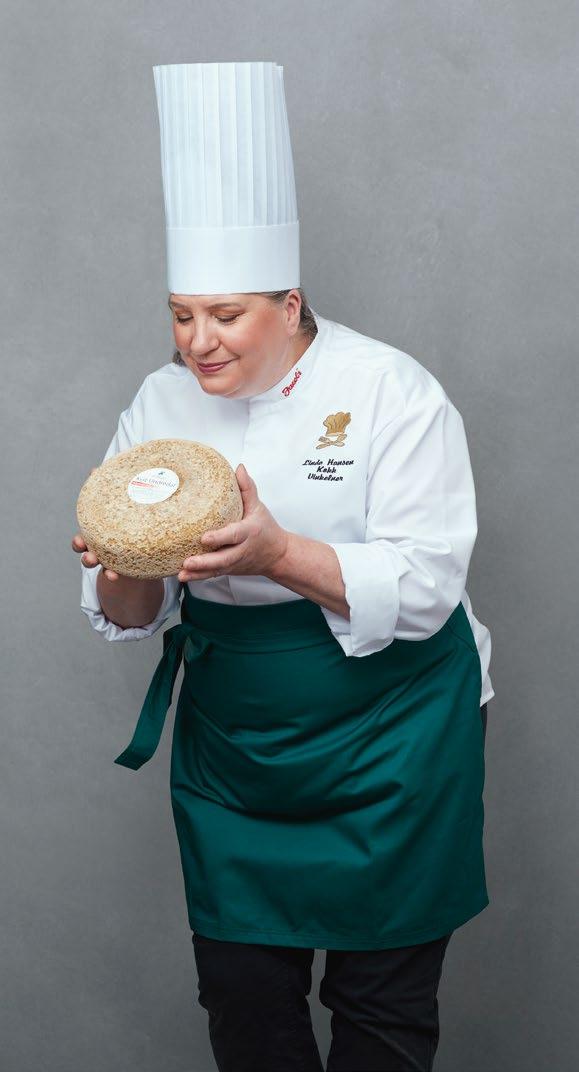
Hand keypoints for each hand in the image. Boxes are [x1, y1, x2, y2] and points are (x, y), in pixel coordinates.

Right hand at [72, 467, 125, 581]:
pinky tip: (116, 575)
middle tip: (91, 556)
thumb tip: (94, 470)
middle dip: (87, 558)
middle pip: (88, 557)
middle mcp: (103, 550)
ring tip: (108, 572)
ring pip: (103, 568)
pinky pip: (119, 574)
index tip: (80, 540)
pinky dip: (114, 575)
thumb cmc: (129, 516)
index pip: (83, 540)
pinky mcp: (127, 567)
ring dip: (103, 570)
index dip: (79, 542)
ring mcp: (114, 561)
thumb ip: (109, 489)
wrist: (149, 539)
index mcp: (98, 536)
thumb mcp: (121, 503)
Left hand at [178, 464, 288, 581]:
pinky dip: (198, 577)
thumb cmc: (266, 529)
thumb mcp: (258, 507)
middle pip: (224, 558)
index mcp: (249, 532)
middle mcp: (241, 550)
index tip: (205, 538)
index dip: (220, 537)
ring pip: (216, 570)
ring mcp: (235, 563)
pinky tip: (182, 576)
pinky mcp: (229, 570)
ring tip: (181, 574)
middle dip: (205, 562)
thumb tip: (239, 468)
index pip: (234, 535)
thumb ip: (247, 489)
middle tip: (188, 562)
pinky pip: (213, 574)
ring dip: (198, 573)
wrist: (277, 556)